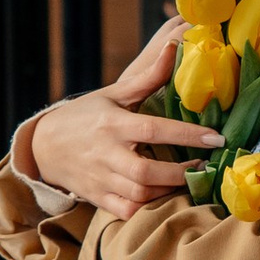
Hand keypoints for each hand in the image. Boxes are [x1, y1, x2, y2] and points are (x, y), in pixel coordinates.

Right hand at [26, 28, 199, 222]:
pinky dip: (148, 207)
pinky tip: (163, 195)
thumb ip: (147, 77)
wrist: (43, 146)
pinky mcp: (97, 198)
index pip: (154, 131)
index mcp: (113, 125)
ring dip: (168, 190)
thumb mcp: (113, 94)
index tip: (216, 138)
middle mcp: (106, 154)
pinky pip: (126, 210)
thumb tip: (176, 49)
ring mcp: (100, 179)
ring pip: (139, 193)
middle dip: (180, 172)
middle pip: (146, 171)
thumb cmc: (85, 116)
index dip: (187, 136)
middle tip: (203, 165)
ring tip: (188, 178)